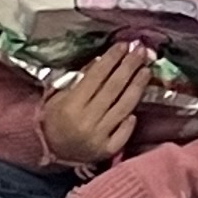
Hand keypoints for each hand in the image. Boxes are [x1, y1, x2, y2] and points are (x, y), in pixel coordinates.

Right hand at [40, 40, 151, 166]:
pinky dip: (131, 118)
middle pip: (114, 89)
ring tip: (146, 70)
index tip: (124, 45)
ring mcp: (99, 137)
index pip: (96, 77)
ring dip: (137, 86)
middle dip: (129, 67)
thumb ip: (80, 80)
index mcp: (71, 106)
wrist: (51, 152)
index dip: (111, 59)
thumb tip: (102, 60)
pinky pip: (125, 131)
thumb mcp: (58, 97)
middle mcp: (87, 121)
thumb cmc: (53, 120)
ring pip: (124, 107)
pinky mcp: (108, 150)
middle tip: (141, 52)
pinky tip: (138, 103)